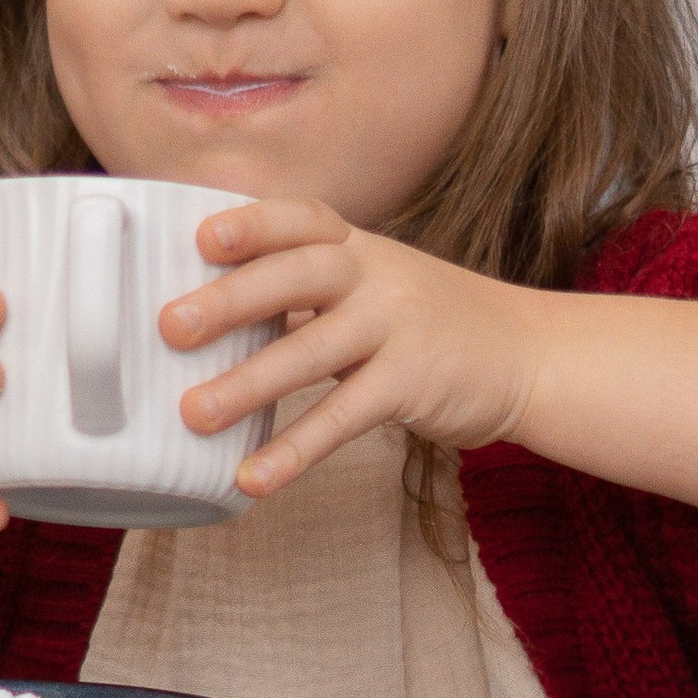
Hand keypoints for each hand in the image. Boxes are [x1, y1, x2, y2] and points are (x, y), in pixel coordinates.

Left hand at [162, 196, 544, 496]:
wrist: (526, 355)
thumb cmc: (428, 323)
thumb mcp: (375, 285)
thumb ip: (305, 293)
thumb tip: (205, 315)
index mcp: (359, 247)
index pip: (303, 219)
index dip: (253, 223)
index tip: (201, 238)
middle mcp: (377, 276)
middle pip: (299, 275)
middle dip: (231, 299)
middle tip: (171, 326)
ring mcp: (398, 327)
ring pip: (313, 351)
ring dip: (249, 383)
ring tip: (194, 413)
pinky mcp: (413, 384)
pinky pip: (344, 419)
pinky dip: (295, 451)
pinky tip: (254, 478)